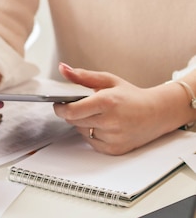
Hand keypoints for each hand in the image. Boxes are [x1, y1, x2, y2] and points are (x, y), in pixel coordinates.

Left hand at [53, 63, 168, 154]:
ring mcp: (113, 137)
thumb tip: (63, 68)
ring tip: (98, 115)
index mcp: (107, 102)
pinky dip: (93, 134)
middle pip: (73, 121)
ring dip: (83, 124)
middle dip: (72, 113)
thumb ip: (82, 76)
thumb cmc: (132, 96)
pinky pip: (91, 142)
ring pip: (81, 131)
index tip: (59, 104)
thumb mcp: (108, 81)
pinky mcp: (114, 149)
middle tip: (82, 107)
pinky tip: (105, 126)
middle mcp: (110, 121)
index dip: (60, 108)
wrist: (158, 113)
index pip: (71, 111)